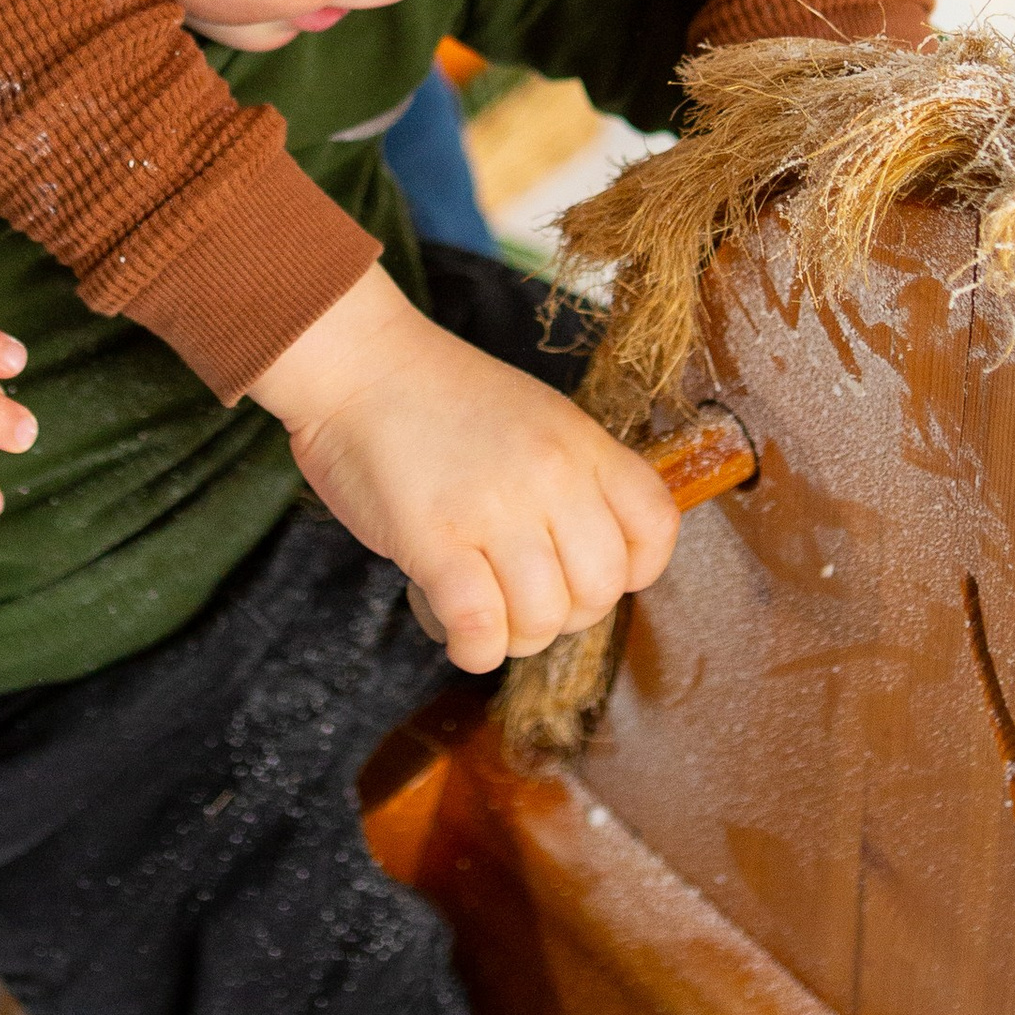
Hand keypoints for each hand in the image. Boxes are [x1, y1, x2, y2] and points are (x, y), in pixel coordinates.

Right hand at [248, 263, 677, 674]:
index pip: (655, 527)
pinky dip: (472, 647)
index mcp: (582, 443)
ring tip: (480, 604)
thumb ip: (572, 479)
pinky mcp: (436, 539)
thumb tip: (586, 563)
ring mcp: (496, 507)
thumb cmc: (439, 400)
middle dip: (563, 615)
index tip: (585, 570)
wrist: (358, 366)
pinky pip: (481, 628)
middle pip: (600, 591)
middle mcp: (552, 474)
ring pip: (543, 619)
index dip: (631, 570)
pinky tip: (454, 628)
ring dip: (512, 634)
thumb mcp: (536, 418)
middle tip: (518, 593)